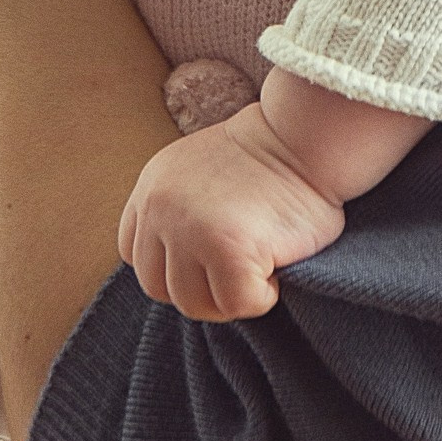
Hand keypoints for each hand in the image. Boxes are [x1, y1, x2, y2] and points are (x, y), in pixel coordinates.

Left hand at [118, 104, 346, 319]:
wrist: (306, 136)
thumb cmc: (269, 156)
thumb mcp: (199, 173)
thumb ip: (179, 211)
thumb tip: (183, 267)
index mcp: (152, 189)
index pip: (135, 254)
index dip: (174, 266)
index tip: (209, 259)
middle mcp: (161, 210)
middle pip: (158, 287)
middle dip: (200, 288)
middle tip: (239, 271)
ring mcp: (191, 231)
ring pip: (194, 304)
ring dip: (230, 296)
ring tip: (260, 267)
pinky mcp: (228, 251)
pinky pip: (237, 304)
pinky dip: (261, 297)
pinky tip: (276, 269)